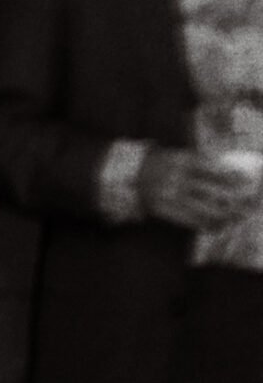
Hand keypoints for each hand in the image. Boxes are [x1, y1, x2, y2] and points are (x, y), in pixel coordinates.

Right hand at [139, 146, 258, 234]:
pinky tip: (219, 226)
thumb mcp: (178, 156)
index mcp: (180, 160)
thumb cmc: (162, 164)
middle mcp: (176, 178)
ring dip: (225, 215)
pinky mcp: (165, 210)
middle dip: (234, 199)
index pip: (211, 168)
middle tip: (251, 203)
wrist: (132, 176)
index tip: (246, 180)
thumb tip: (231, 173)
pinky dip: (207, 225)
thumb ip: (200, 162)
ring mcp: (170, 196)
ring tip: (238, 217)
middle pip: (212, 191)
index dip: (231, 175)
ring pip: (204, 209)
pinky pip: (191, 221)